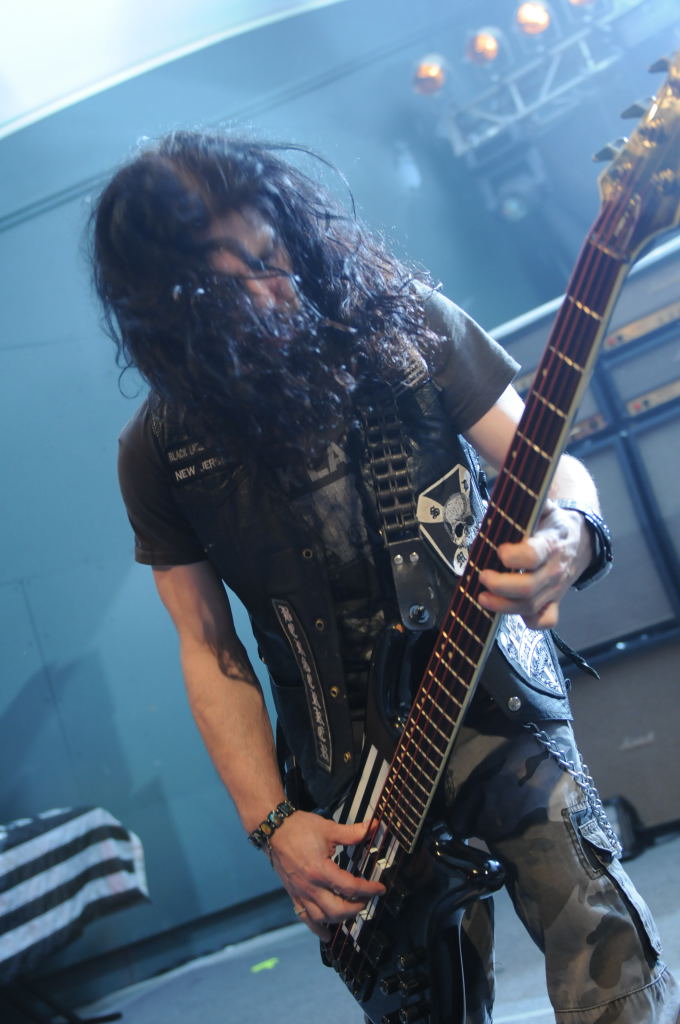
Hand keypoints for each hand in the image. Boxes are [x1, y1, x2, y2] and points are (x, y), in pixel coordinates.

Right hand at [268, 810, 385, 939]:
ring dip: (340, 918)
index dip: (369, 889)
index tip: (380, 888)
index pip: (350, 887)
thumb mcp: (329, 828)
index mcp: (320, 869)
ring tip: (351, 911)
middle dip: (356, 907)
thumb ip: (352, 832)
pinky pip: (305, 917)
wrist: (274, 830)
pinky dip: (317, 928)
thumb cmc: (299, 828)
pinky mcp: (294, 894)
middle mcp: (310, 886)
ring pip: (322, 918)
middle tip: (366, 899)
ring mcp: (301, 892)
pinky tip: (327, 934)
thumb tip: (373, 827)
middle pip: (337, 909)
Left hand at [477, 500, 591, 629]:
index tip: (499, 551)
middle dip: (499, 585)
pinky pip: (545, 621)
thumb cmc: (552, 524)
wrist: (579, 540)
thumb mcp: (543, 506)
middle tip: (483, 576)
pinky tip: (511, 611)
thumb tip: (508, 493)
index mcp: (550, 543)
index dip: (513, 556)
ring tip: (483, 597)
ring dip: (502, 605)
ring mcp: (554, 589)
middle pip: (528, 587)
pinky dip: (529, 621)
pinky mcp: (554, 601)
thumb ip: (527, 503)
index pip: (533, 555)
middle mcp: (554, 569)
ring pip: (530, 606)